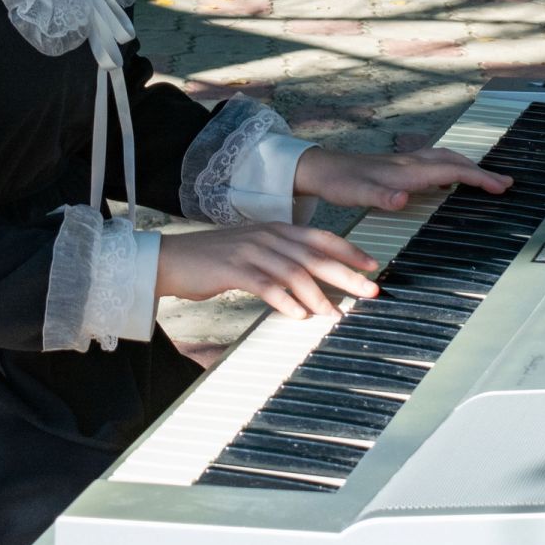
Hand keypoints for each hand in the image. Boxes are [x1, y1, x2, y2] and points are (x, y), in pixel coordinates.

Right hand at [155, 223, 380, 319]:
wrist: (173, 259)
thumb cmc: (215, 260)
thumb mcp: (255, 252)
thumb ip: (282, 259)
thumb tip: (313, 280)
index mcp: (277, 229)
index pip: (321, 238)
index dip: (349, 250)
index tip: (372, 266)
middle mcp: (268, 236)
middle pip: (315, 255)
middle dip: (347, 274)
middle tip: (370, 291)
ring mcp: (251, 251)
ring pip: (295, 272)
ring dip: (319, 296)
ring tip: (335, 314)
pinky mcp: (233, 269)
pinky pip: (266, 285)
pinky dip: (285, 301)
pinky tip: (298, 315)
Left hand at [293, 145, 512, 211]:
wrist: (319, 168)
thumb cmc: (338, 182)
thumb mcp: (356, 193)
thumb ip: (381, 197)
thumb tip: (404, 199)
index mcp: (407, 171)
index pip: (452, 170)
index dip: (479, 178)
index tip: (503, 187)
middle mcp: (409, 162)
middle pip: (454, 161)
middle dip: (481, 171)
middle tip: (505, 183)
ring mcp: (404, 162)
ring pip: (444, 159)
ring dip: (467, 167)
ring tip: (485, 178)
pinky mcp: (397, 167)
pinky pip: (434, 164)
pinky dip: (450, 169)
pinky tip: (446, 180)